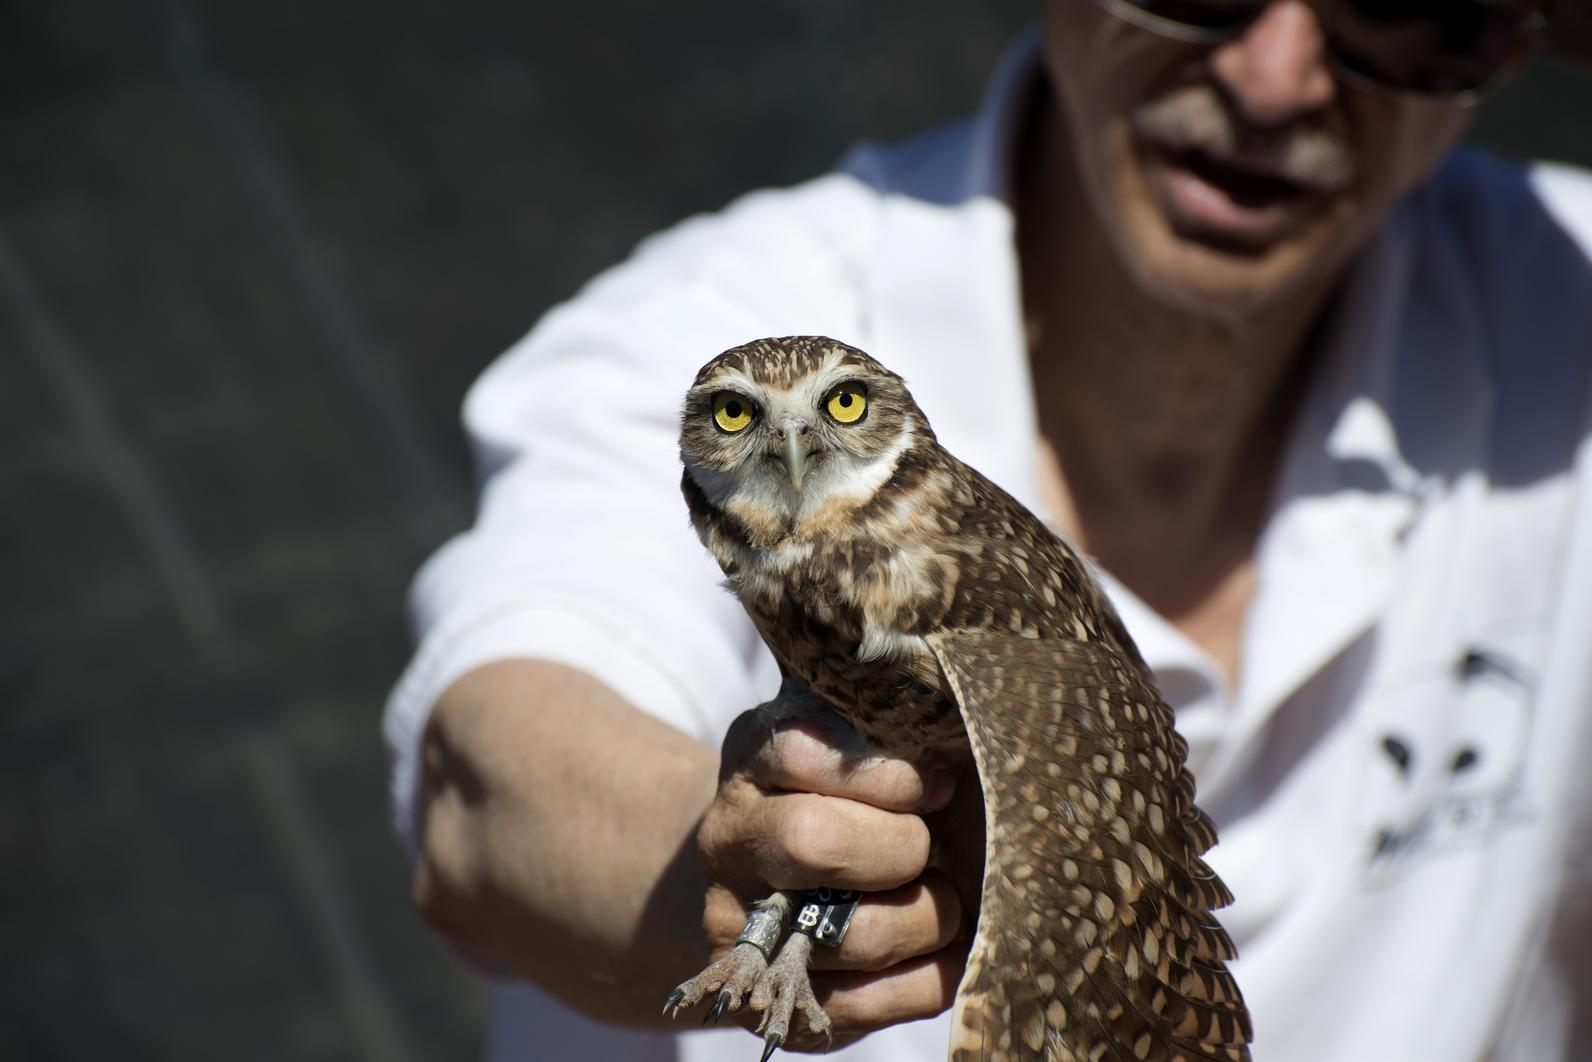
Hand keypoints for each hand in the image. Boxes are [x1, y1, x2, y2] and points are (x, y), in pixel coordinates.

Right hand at [694, 701, 972, 1048]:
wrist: (783, 882)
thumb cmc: (862, 798)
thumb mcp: (868, 741)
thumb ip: (901, 729)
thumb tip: (965, 738)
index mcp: (752, 757)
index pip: (803, 753)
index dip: (890, 776)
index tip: (937, 784)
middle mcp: (729, 838)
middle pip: (813, 840)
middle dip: (902, 847)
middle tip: (928, 845)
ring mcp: (737, 925)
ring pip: (854, 934)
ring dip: (929, 916)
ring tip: (937, 896)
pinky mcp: (768, 1003)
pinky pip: (871, 1001)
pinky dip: (927, 975)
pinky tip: (932, 948)